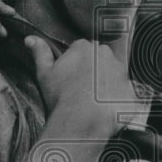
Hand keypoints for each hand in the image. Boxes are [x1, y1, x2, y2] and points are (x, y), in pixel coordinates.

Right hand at [26, 37, 143, 136]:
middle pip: (99, 60)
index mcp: (85, 47)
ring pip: (113, 75)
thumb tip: (30, 39)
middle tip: (81, 90)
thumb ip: (40, 53)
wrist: (82, 121)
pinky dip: (117, 99)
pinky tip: (105, 109)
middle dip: (93, 71)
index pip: (82, 50)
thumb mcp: (45, 73)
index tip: (71, 79)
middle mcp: (106, 54)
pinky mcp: (131, 89)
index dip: (75, 65)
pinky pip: (124, 92)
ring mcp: (121, 71)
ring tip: (93, 101)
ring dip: (106, 84)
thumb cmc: (61, 97)